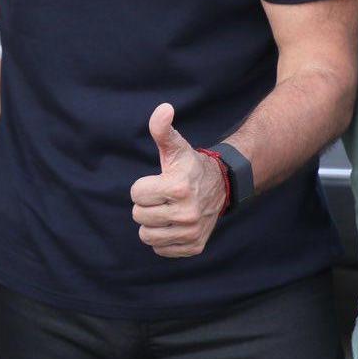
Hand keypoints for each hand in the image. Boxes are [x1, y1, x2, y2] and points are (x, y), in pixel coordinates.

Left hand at [128, 103, 226, 257]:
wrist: (221, 187)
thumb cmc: (190, 166)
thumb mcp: (176, 147)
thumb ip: (162, 129)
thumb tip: (163, 109)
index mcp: (178, 187)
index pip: (136, 194)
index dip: (143, 186)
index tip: (159, 182)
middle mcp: (187, 213)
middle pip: (139, 216)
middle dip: (146, 204)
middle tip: (162, 197)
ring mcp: (191, 232)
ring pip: (146, 235)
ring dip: (152, 223)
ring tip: (166, 211)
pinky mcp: (194, 246)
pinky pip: (160, 249)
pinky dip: (163, 238)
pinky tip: (174, 224)